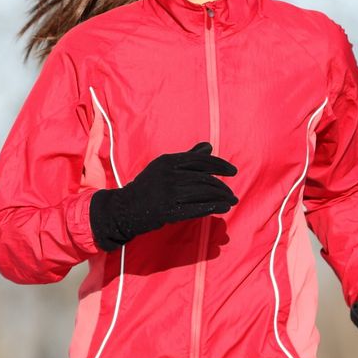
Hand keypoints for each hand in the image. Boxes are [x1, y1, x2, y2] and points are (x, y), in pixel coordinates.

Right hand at [90, 143, 237, 249]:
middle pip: (204, 179)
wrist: (124, 208)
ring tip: (231, 201)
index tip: (233, 171)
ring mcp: (168, 193)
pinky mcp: (167, 210)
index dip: (219, 165)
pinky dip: (212, 207)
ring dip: (220, 197)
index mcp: (168, 161)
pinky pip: (195, 208)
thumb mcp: (164, 167)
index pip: (201, 160)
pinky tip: (222, 208)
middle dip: (222, 186)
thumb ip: (188, 157)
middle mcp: (169, 175)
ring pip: (202, 193)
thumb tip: (208, 147)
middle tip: (232, 194)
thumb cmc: (148, 186)